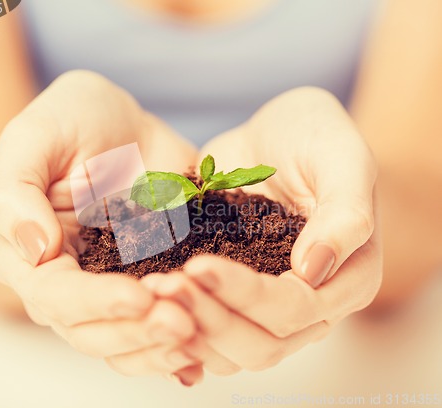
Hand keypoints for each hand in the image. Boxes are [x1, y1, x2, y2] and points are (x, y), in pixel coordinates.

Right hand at [0, 70, 201, 377]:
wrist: (124, 122)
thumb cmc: (71, 120)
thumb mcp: (34, 139)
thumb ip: (16, 192)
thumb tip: (34, 249)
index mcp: (30, 256)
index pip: (54, 296)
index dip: (94, 302)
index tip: (138, 297)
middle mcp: (70, 281)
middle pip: (93, 330)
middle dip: (136, 332)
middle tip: (181, 322)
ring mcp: (114, 283)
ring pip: (128, 337)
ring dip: (161, 343)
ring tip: (199, 333)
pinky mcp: (153, 277)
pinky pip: (161, 319)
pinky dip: (182, 338)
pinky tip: (207, 346)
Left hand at [142, 87, 381, 377]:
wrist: (278, 134)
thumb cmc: (316, 138)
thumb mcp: (341, 160)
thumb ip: (345, 214)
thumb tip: (314, 272)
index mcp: (349, 279)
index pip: (297, 309)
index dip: (247, 295)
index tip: (198, 265)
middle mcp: (311, 305)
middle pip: (262, 345)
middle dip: (210, 320)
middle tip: (163, 286)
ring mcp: (269, 305)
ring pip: (232, 350)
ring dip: (188, 329)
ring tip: (150, 292)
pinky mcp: (235, 296)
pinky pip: (208, 331)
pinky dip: (179, 324)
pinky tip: (150, 303)